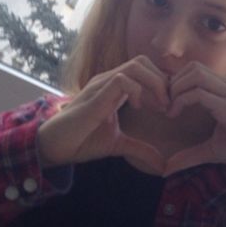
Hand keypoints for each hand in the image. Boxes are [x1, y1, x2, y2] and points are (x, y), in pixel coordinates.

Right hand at [36, 57, 169, 170]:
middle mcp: (109, 81)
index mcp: (115, 88)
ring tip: (159, 106)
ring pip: (135, 66)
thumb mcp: (119, 145)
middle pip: (143, 62)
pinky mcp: (96, 96)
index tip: (168, 108)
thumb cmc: (83, 141)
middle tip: (168, 106)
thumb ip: (141, 149)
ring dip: (154, 84)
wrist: (57, 147)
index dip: (161, 85)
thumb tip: (162, 164)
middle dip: (162, 81)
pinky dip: (138, 90)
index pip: (144, 70)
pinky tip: (139, 108)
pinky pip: (121, 79)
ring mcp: (102, 86)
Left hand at [164, 62, 225, 174]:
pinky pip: (198, 93)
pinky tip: (173, 115)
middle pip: (193, 67)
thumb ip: (191, 154)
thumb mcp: (213, 150)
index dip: (178, 84)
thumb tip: (167, 167)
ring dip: (175, 88)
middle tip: (164, 105)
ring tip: (168, 109)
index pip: (197, 72)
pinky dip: (181, 100)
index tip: (167, 105)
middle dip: (173, 82)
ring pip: (195, 74)